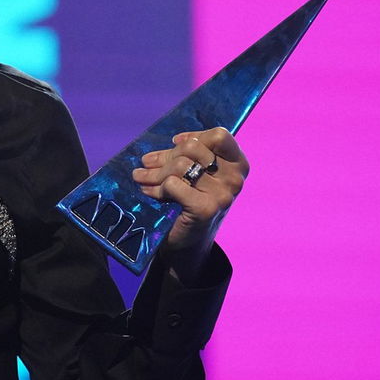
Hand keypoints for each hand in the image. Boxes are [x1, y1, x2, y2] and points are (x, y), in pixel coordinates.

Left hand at [132, 128, 248, 253]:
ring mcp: (223, 195)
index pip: (219, 136)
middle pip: (193, 148)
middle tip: (147, 163)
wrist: (188, 243)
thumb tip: (172, 141)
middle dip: (165, 156)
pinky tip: (149, 192)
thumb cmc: (191, 202)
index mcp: (238, 165)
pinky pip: (173, 184)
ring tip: (141, 177)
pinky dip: (156, 188)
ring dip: (154, 172)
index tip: (175, 144)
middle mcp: (235, 179)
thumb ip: (192, 155)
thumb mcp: (199, 174)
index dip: (194, 136)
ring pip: (180, 165)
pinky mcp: (206, 209)